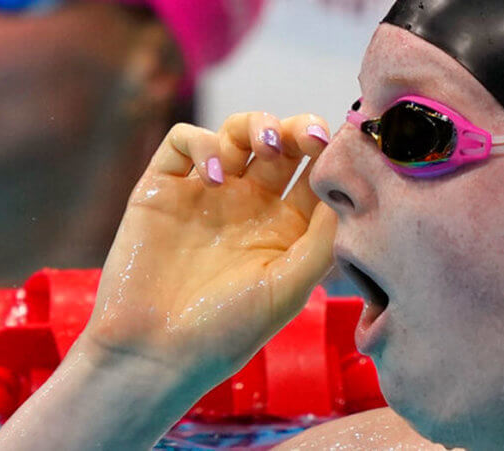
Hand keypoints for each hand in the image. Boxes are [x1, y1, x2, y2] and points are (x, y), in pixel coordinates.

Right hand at [80, 112, 335, 383]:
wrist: (155, 353)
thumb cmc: (228, 330)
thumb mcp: (289, 287)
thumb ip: (324, 238)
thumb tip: (348, 189)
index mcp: (284, 227)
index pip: (312, 173)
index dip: (329, 153)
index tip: (340, 146)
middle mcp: (248, 205)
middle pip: (280, 145)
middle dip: (297, 129)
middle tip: (309, 136)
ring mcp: (206, 194)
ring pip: (235, 133)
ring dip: (255, 126)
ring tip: (264, 147)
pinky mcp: (163, 188)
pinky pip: (182, 142)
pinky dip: (201, 144)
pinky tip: (214, 176)